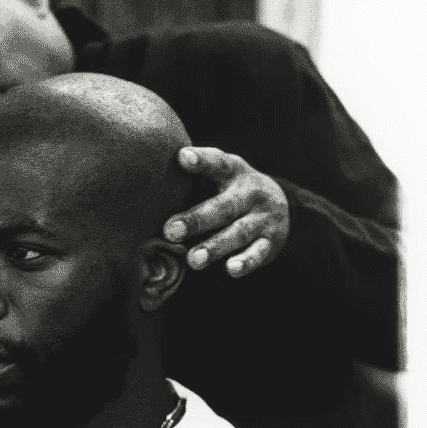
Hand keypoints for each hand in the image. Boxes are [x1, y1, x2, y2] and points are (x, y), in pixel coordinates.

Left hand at [163, 147, 289, 276]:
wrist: (281, 205)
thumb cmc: (230, 190)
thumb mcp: (218, 176)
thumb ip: (193, 177)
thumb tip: (146, 182)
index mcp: (234, 171)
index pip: (217, 162)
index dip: (201, 160)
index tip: (182, 158)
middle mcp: (251, 192)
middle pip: (223, 206)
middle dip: (196, 220)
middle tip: (170, 231)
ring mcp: (263, 217)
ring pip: (238, 232)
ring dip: (215, 247)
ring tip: (193, 260)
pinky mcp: (271, 241)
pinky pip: (259, 253)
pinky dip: (246, 262)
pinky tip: (231, 269)